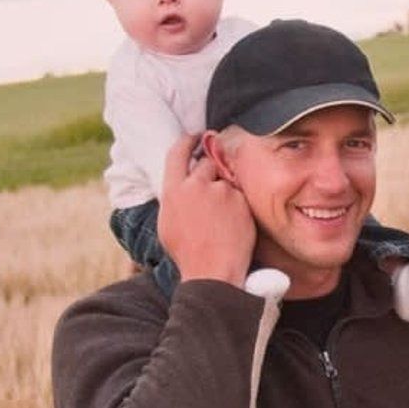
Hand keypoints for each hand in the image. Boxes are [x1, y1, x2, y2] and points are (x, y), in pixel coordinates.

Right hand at [158, 134, 255, 285]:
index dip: (188, 141)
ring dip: (225, 191)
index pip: (178, 152)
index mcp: (173, 190)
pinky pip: (241, 194)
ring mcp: (220, 191)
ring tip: (223, 219)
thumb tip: (179, 184)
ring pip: (225, 180)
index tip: (195, 136)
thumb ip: (174, 198)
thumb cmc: (188, 253)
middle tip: (214, 195)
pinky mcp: (241, 200)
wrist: (213, 271)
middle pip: (206, 163)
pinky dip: (239, 205)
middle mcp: (196, 185)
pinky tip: (234, 224)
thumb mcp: (167, 223)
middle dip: (210, 174)